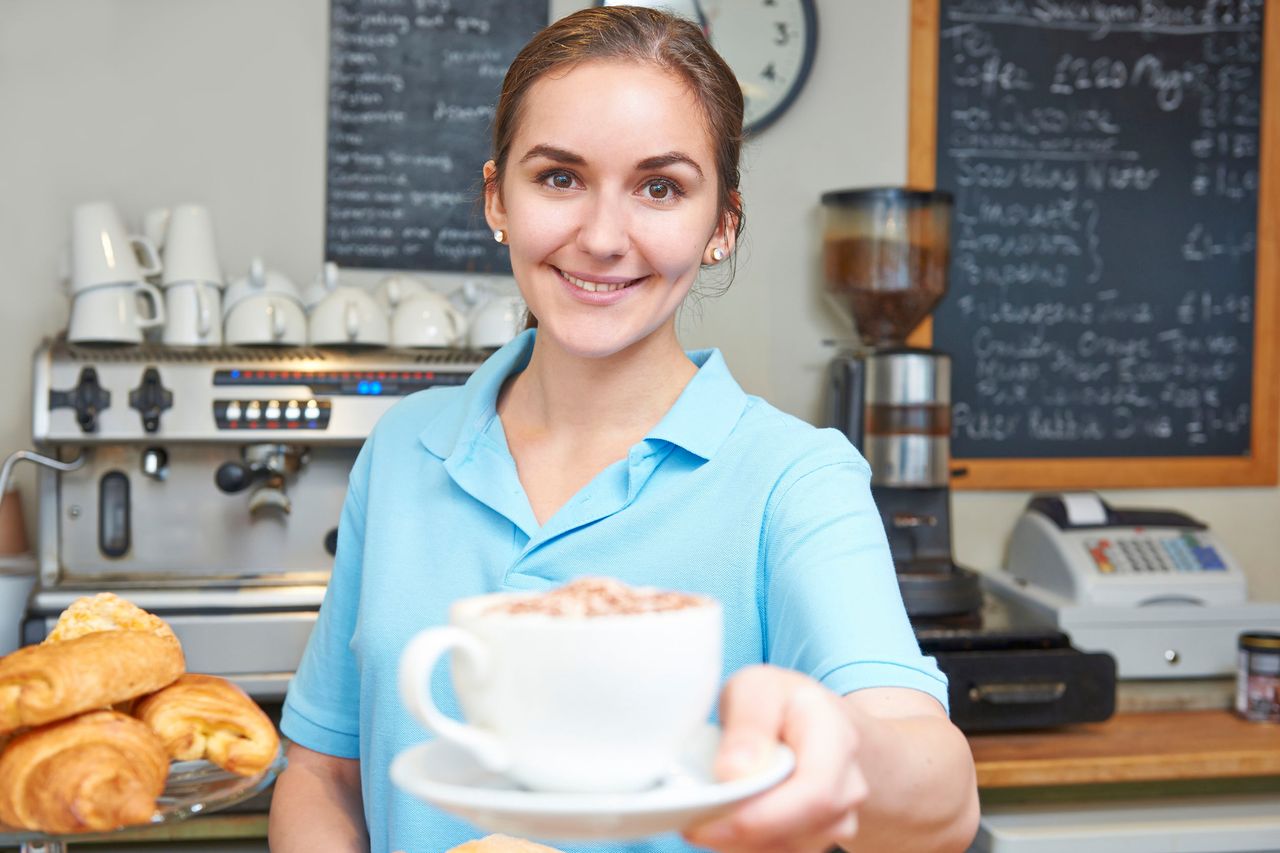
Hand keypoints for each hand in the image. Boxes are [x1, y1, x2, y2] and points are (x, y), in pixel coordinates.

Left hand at [684, 665, 866, 852]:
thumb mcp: (757, 688)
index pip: (813, 792)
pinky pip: (782, 851)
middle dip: (738, 835)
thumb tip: (734, 772)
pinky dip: (746, 845)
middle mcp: (849, 782)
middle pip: (799, 831)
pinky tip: (726, 823)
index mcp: (835, 735)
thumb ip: (748, 722)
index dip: (757, 817)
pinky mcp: (822, 836)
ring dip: (739, 843)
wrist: (814, 721)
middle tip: (692, 825)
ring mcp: (842, 815)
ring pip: (787, 848)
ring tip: (706, 816)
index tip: (702, 820)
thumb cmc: (780, 702)